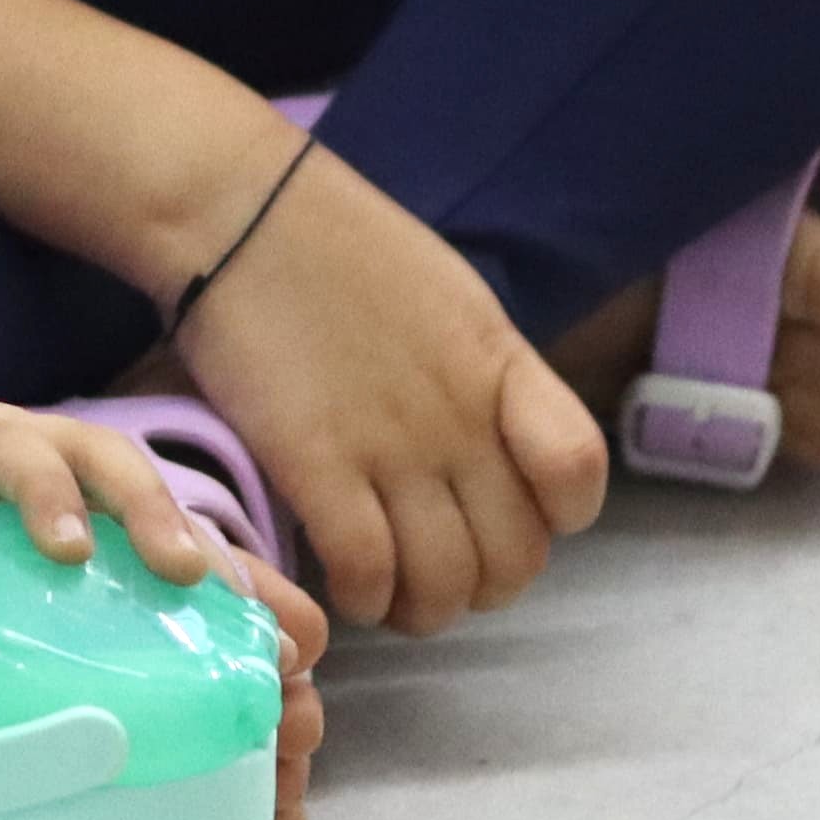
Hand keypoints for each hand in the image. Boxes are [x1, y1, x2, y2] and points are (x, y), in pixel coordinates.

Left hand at [0, 399, 331, 819]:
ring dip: (240, 590)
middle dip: (177, 532)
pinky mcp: (109, 544)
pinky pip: (182, 578)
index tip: (69, 551)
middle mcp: (45, 457)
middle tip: (210, 595)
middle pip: (125, 477)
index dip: (45, 491)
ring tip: (296, 659)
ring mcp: (87, 497)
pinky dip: (235, 627)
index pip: (16, 451)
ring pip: (177, 528)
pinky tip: (283, 691)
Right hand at [165, 134, 604, 635]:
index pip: (578, 474)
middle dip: (481, 588)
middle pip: (514, 557)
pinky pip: (367, 572)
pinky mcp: (318, 464)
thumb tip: (485, 442)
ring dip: (422, 610)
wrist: (241, 209)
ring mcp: (393, 445)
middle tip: (436, 576)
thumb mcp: (447, 299)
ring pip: (445, 585)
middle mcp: (461, 416)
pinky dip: (363, 599)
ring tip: (389, 597)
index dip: (556, 518)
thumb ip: (479, 374)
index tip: (511, 513)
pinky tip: (343, 583)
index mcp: (500, 365)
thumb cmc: (334, 243)